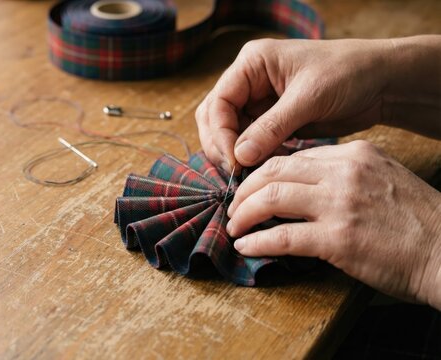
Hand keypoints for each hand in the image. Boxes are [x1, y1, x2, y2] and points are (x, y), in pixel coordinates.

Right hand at [195, 36, 440, 171]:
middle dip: (222, 146)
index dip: (221, 134)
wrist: (382, 82)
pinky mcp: (272, 121)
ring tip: (255, 173)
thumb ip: (271, 128)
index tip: (235, 161)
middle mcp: (249, 81)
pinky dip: (255, 157)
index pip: (218, 102)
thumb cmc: (349, 74)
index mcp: (252, 63)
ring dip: (238, 155)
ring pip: (230, 134)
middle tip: (237, 173)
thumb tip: (240, 157)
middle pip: (215, 119)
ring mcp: (259, 101)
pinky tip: (270, 167)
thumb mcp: (309, 98)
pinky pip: (251, 143)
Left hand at [226, 140, 440, 309]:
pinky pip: (282, 236)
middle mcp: (344, 172)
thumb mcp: (382, 179)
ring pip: (271, 198)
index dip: (264, 174)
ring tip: (234, 227)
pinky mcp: (338, 238)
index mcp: (354, 155)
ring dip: (244, 214)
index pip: (293, 158)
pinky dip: (257, 242)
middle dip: (245, 190)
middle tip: (234, 207)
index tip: (251, 190)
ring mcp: (340, 204)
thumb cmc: (417, 221)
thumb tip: (303, 185)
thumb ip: (344, 175)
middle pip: (274, 171)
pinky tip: (246, 247)